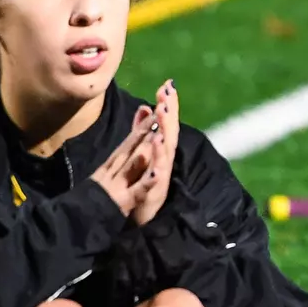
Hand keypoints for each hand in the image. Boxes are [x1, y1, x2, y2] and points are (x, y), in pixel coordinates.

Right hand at [91, 104, 159, 216]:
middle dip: (147, 128)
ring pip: (134, 165)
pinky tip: (158, 173)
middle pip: (133, 146)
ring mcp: (117, 184)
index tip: (158, 106)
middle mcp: (115, 169)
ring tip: (159, 135)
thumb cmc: (96, 197)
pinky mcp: (122, 201)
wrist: (76, 220)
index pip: (131, 140)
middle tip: (162, 108)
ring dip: (146, 150)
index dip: (145, 124)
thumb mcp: (108, 173)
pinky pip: (137, 191)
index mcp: (113, 164)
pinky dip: (147, 182)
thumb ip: (121, 154)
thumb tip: (130, 127)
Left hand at [130, 79, 177, 226]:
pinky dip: (155, 167)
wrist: (138, 222)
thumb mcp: (143, 156)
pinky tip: (154, 154)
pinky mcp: (150, 195)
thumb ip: (143, 132)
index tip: (167, 84)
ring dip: (164, 135)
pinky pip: (152, 180)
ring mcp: (158, 179)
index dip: (168, 106)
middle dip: (168, 115)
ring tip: (162, 116)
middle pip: (168, 135)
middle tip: (167, 94)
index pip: (166, 126)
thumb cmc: (142, 188)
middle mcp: (163, 164)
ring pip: (163, 154)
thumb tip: (147, 107)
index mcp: (160, 154)